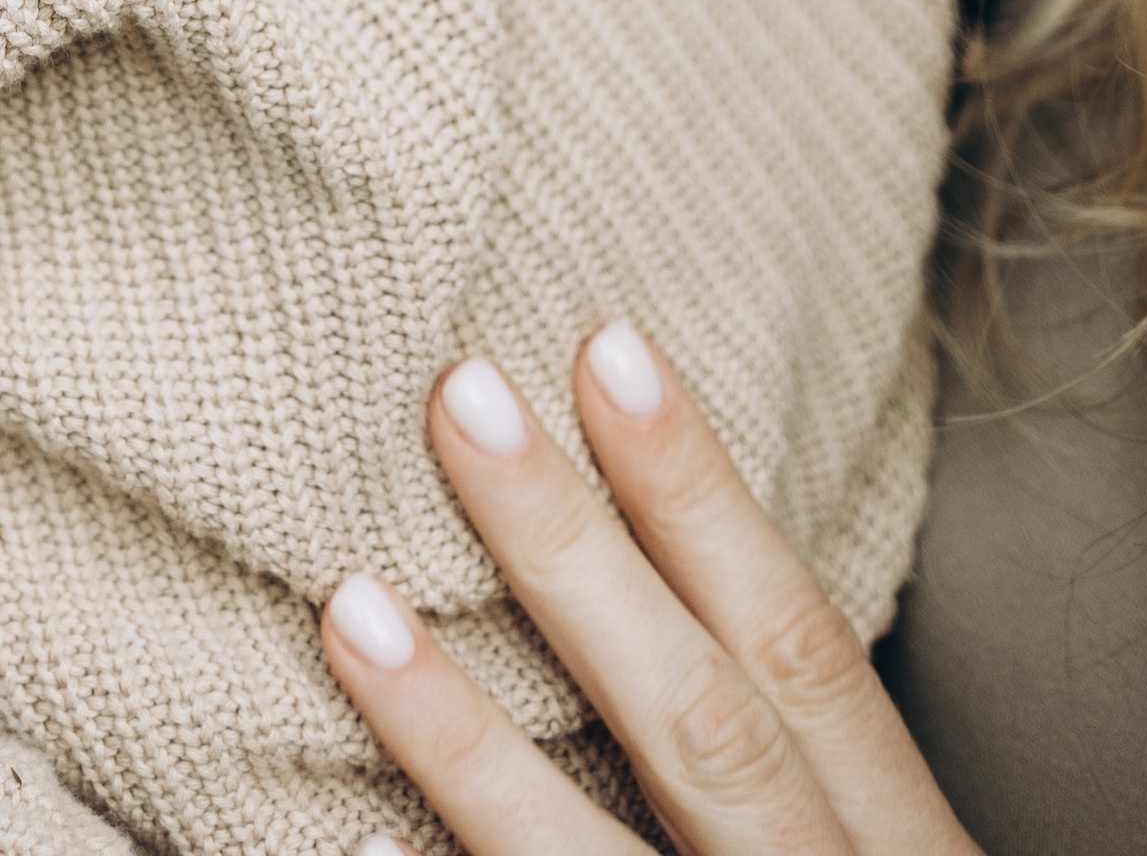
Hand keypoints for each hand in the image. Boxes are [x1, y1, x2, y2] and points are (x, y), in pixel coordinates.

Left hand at [318, 327, 978, 853]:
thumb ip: (784, 762)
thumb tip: (628, 576)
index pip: (801, 652)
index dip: (706, 496)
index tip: (606, 340)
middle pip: (704, 730)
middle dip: (576, 556)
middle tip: (455, 391)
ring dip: (468, 744)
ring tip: (345, 607)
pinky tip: (348, 847)